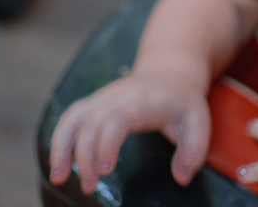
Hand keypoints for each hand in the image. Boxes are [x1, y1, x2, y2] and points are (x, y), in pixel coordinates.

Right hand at [48, 69, 210, 191]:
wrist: (170, 72)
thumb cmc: (183, 101)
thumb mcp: (199, 122)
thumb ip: (193, 151)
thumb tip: (181, 178)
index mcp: (143, 100)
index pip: (117, 117)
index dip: (106, 142)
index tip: (105, 169)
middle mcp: (117, 96)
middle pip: (91, 122)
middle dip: (85, 155)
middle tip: (89, 186)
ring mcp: (103, 98)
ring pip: (73, 117)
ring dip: (61, 146)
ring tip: (58, 177)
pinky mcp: (94, 104)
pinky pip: (70, 118)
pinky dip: (60, 140)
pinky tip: (60, 164)